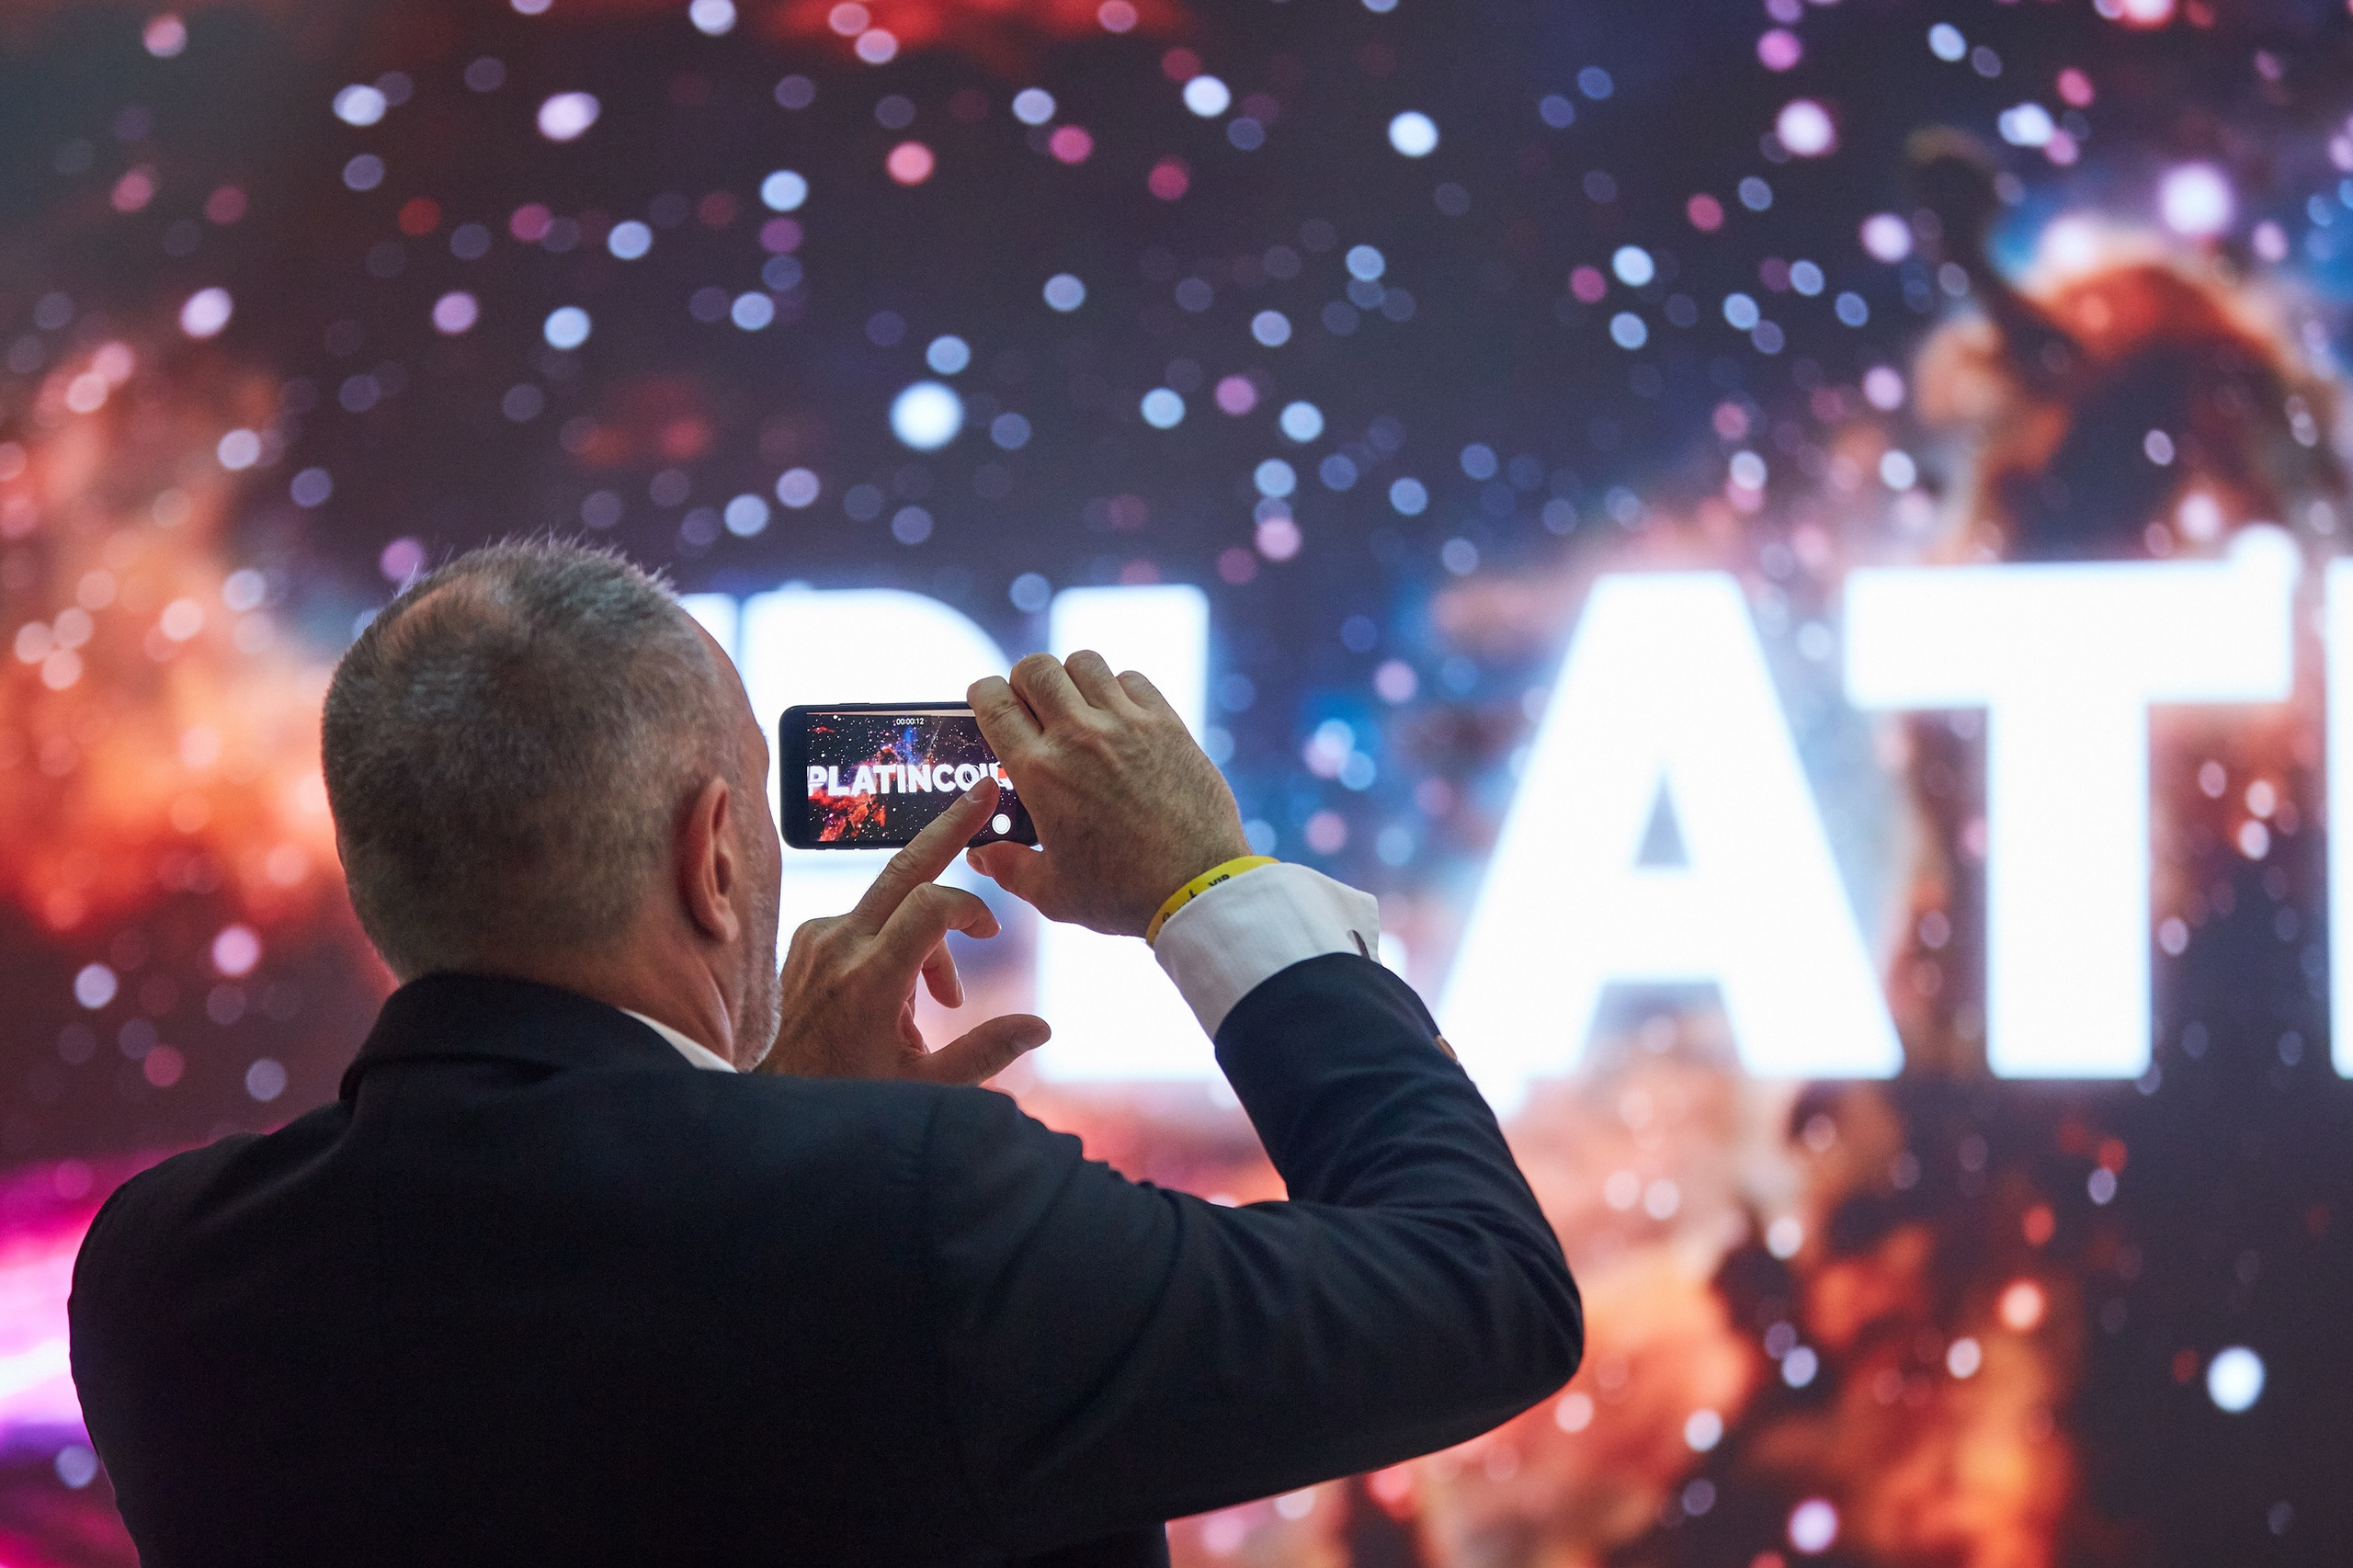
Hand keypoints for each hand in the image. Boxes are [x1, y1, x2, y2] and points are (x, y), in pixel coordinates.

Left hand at [759, 779, 1049, 1084]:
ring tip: (940, 1003)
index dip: (970, 908)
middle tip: (984, 787)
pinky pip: (869, 923)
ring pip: (893, 905)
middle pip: (904, 867)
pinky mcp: (809, 939)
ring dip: (928, 938)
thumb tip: (1042, 1028)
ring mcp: (819, 938)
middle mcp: (840, 946)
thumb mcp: (925, 1087)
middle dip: (950, 827)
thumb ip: (987, 1052)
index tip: (990, 932)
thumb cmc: (851, 1098)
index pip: (931, 906)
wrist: (777, 1103)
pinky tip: (898, 1001)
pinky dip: (896, 945)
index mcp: (870, 980)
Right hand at [964, 651, 1253, 936]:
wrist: (1197, 888)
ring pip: (1084, 663)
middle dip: (1023, 680)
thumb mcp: (1052, 892)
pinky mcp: (1167, 723)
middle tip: (1030, 704)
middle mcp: (1079, 736)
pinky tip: (1119, 717)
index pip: (995, 703)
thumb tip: (980, 854)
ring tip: (1075, 706)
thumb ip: (1008, 867)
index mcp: (1041, 772)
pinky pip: (1132, 678)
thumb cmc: (1122, 894)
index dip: (983, 693)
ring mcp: (1126, 724)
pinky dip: (1118, 688)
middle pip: (1036, 668)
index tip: (986, 699)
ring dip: (1071, 678)